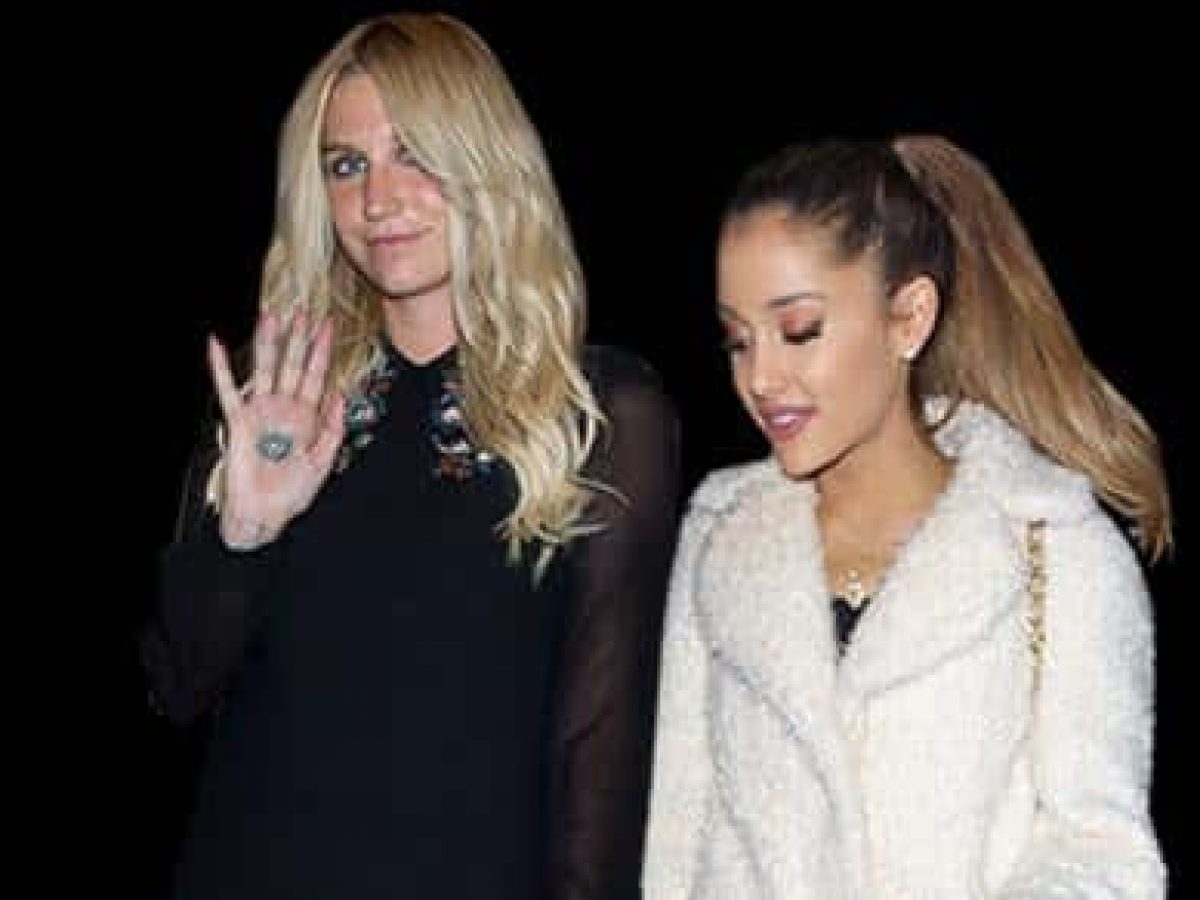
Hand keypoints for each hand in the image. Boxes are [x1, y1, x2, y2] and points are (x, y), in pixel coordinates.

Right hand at [208, 309, 345, 549]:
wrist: (265, 515)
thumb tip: (340, 394)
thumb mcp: (323, 461)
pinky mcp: (238, 421)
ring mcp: (260, 412)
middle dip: (298, 339)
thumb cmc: (292, 493)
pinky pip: (228, 389)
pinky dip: (221, 366)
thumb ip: (333, 429)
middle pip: (292, 365)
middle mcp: (283, 408)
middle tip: (304, 311)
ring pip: (264, 369)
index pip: (315, 375)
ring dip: (268, 343)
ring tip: (271, 315)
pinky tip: (216, 344)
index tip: (328, 325)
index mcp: (306, 417)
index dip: (321, 351)